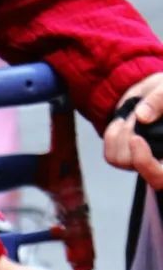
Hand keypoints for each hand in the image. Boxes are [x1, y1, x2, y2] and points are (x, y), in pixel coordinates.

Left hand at [104, 74, 162, 190]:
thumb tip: (142, 116)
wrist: (154, 93)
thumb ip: (161, 98)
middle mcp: (160, 161)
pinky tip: (123, 122)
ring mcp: (145, 163)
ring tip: (135, 115)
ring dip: (122, 131)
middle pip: (135, 165)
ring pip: (121, 160)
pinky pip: (111, 156)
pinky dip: (112, 134)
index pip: (160, 176)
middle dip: (130, 135)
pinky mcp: (128, 159)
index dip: (145, 163)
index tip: (135, 138)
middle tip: (137, 113)